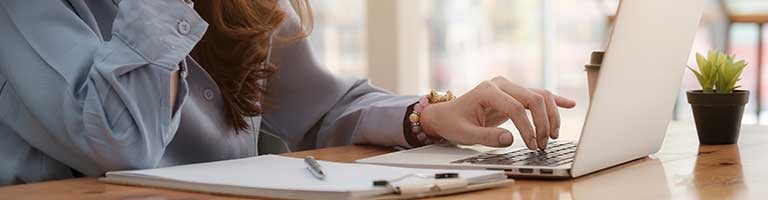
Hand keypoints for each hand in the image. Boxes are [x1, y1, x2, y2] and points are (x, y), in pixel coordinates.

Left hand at [420, 76, 575, 149]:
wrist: (446, 114)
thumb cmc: (454, 123)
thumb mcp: (465, 133)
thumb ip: (486, 137)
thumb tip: (510, 140)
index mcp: (488, 90)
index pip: (516, 107)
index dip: (527, 127)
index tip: (531, 144)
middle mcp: (501, 84)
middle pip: (533, 98)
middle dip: (542, 123)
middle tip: (542, 144)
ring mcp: (509, 87)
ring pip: (539, 96)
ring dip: (550, 115)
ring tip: (553, 136)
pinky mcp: (515, 93)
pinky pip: (538, 95)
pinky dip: (554, 101)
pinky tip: (570, 104)